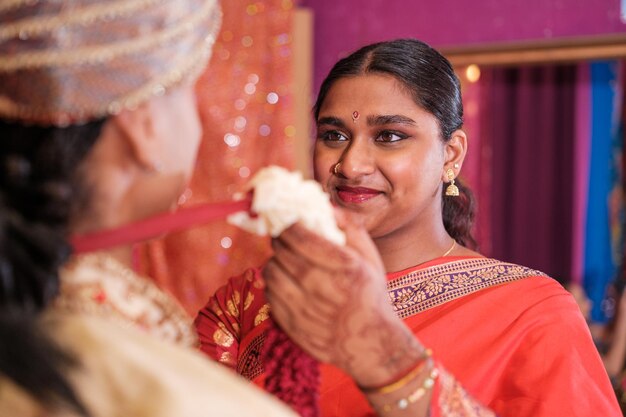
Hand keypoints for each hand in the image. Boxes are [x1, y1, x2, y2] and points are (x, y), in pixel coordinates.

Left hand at [262, 213, 423, 386]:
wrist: (370, 342)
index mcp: (346, 268)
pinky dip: (274, 283)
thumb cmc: (370, 293)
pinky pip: (270, 295)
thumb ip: (349, 228)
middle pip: (283, 254)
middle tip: (283, 237)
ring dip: (274, 261)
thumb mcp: (369, 257)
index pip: (301, 238)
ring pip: (271, 273)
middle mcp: (324, 289)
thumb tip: (323, 205)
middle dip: (279, 241)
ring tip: (283, 259)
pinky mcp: (294, 326)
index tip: (288, 221)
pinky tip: (285, 281)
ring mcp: (307, 311)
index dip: (288, 225)